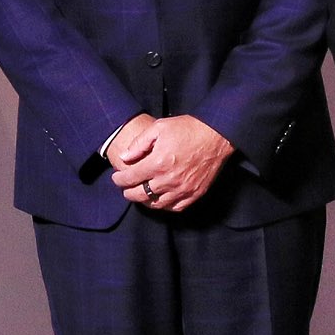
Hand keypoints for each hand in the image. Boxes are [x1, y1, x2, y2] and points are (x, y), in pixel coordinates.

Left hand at [110, 114, 234, 211]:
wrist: (218, 134)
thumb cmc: (189, 128)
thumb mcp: (160, 127)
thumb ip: (139, 143)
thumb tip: (124, 157)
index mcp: (158, 163)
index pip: (129, 178)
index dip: (119, 179)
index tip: (117, 177)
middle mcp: (169, 180)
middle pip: (140, 195)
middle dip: (128, 192)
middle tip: (126, 188)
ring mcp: (183, 189)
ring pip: (156, 204)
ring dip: (145, 200)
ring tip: (141, 194)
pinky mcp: (195, 193)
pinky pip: (175, 207)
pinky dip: (164, 205)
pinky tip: (161, 198)